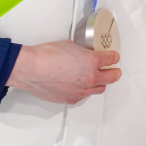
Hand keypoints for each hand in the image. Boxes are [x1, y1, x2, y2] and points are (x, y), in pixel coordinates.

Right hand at [5, 41, 120, 104]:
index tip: (114, 57)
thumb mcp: (70, 46)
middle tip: (114, 70)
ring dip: (100, 82)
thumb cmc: (46, 55)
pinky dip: (84, 90)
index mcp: (92, 61)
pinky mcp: (70, 99)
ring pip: (99, 89)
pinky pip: (83, 96)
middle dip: (114, 72)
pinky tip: (79, 85)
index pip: (112, 59)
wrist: (30, 69)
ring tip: (97, 78)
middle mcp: (90, 78)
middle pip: (112, 77)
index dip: (114, 57)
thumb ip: (82, 52)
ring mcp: (81, 91)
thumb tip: (84, 55)